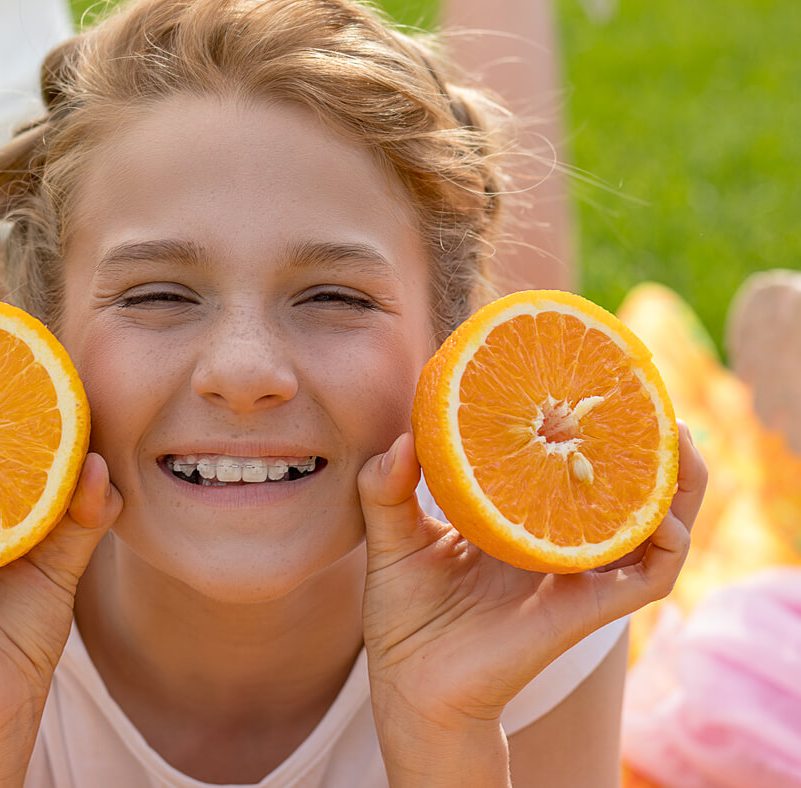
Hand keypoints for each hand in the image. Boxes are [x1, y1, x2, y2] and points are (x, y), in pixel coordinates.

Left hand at [357, 422, 705, 777]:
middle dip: (644, 448)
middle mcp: (554, 544)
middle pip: (618, 490)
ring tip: (681, 441)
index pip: (561, 467)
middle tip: (652, 403)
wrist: (411, 686)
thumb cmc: (405, 617)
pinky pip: (645, 579)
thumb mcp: (391, 539)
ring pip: (650, 527)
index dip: (581, 429)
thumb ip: (387, 487)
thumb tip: (402, 438)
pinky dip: (665, 548)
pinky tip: (664, 519)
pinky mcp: (584, 612)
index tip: (585, 382)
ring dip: (675, 486)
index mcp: (515, 521)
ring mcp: (575, 577)